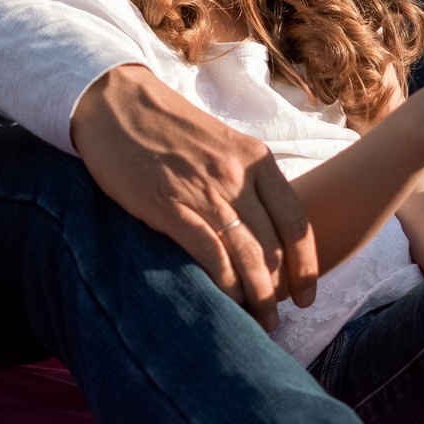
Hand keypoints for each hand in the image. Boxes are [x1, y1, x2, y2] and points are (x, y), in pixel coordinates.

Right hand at [69, 65, 319, 326]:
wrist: (116, 102)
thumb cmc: (168, 127)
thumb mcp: (222, 144)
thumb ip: (246, 181)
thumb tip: (265, 234)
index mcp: (256, 159)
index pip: (297, 222)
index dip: (307, 266)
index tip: (307, 296)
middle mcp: (236, 175)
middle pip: (274, 246)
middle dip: (280, 291)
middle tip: (275, 318)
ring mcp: (202, 190)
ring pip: (246, 255)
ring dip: (256, 296)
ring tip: (257, 321)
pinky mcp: (167, 203)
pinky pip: (208, 252)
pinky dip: (222, 282)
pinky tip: (225, 299)